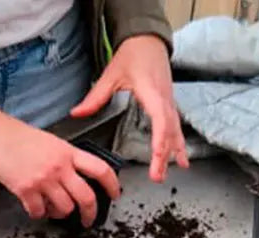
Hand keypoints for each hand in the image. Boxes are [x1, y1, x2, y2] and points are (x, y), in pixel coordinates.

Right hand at [0, 101, 119, 225]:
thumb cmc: (14, 135)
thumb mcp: (48, 141)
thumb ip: (64, 158)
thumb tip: (73, 178)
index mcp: (67, 152)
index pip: (100, 168)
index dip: (112, 185)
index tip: (114, 194)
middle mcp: (59, 166)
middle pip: (86, 197)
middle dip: (90, 214)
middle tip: (87, 220)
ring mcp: (43, 179)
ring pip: (64, 208)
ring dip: (59, 213)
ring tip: (51, 207)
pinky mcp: (26, 190)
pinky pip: (39, 212)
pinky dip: (38, 213)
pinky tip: (34, 206)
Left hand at [71, 34, 187, 182]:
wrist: (148, 40)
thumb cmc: (133, 54)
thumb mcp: (111, 74)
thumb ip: (95, 97)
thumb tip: (76, 113)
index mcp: (151, 91)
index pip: (160, 119)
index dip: (160, 139)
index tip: (157, 156)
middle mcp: (164, 99)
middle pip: (168, 131)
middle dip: (165, 155)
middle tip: (157, 176)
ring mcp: (169, 103)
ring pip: (175, 131)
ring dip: (175, 152)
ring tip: (176, 171)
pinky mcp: (170, 105)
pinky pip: (176, 127)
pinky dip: (179, 144)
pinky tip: (182, 159)